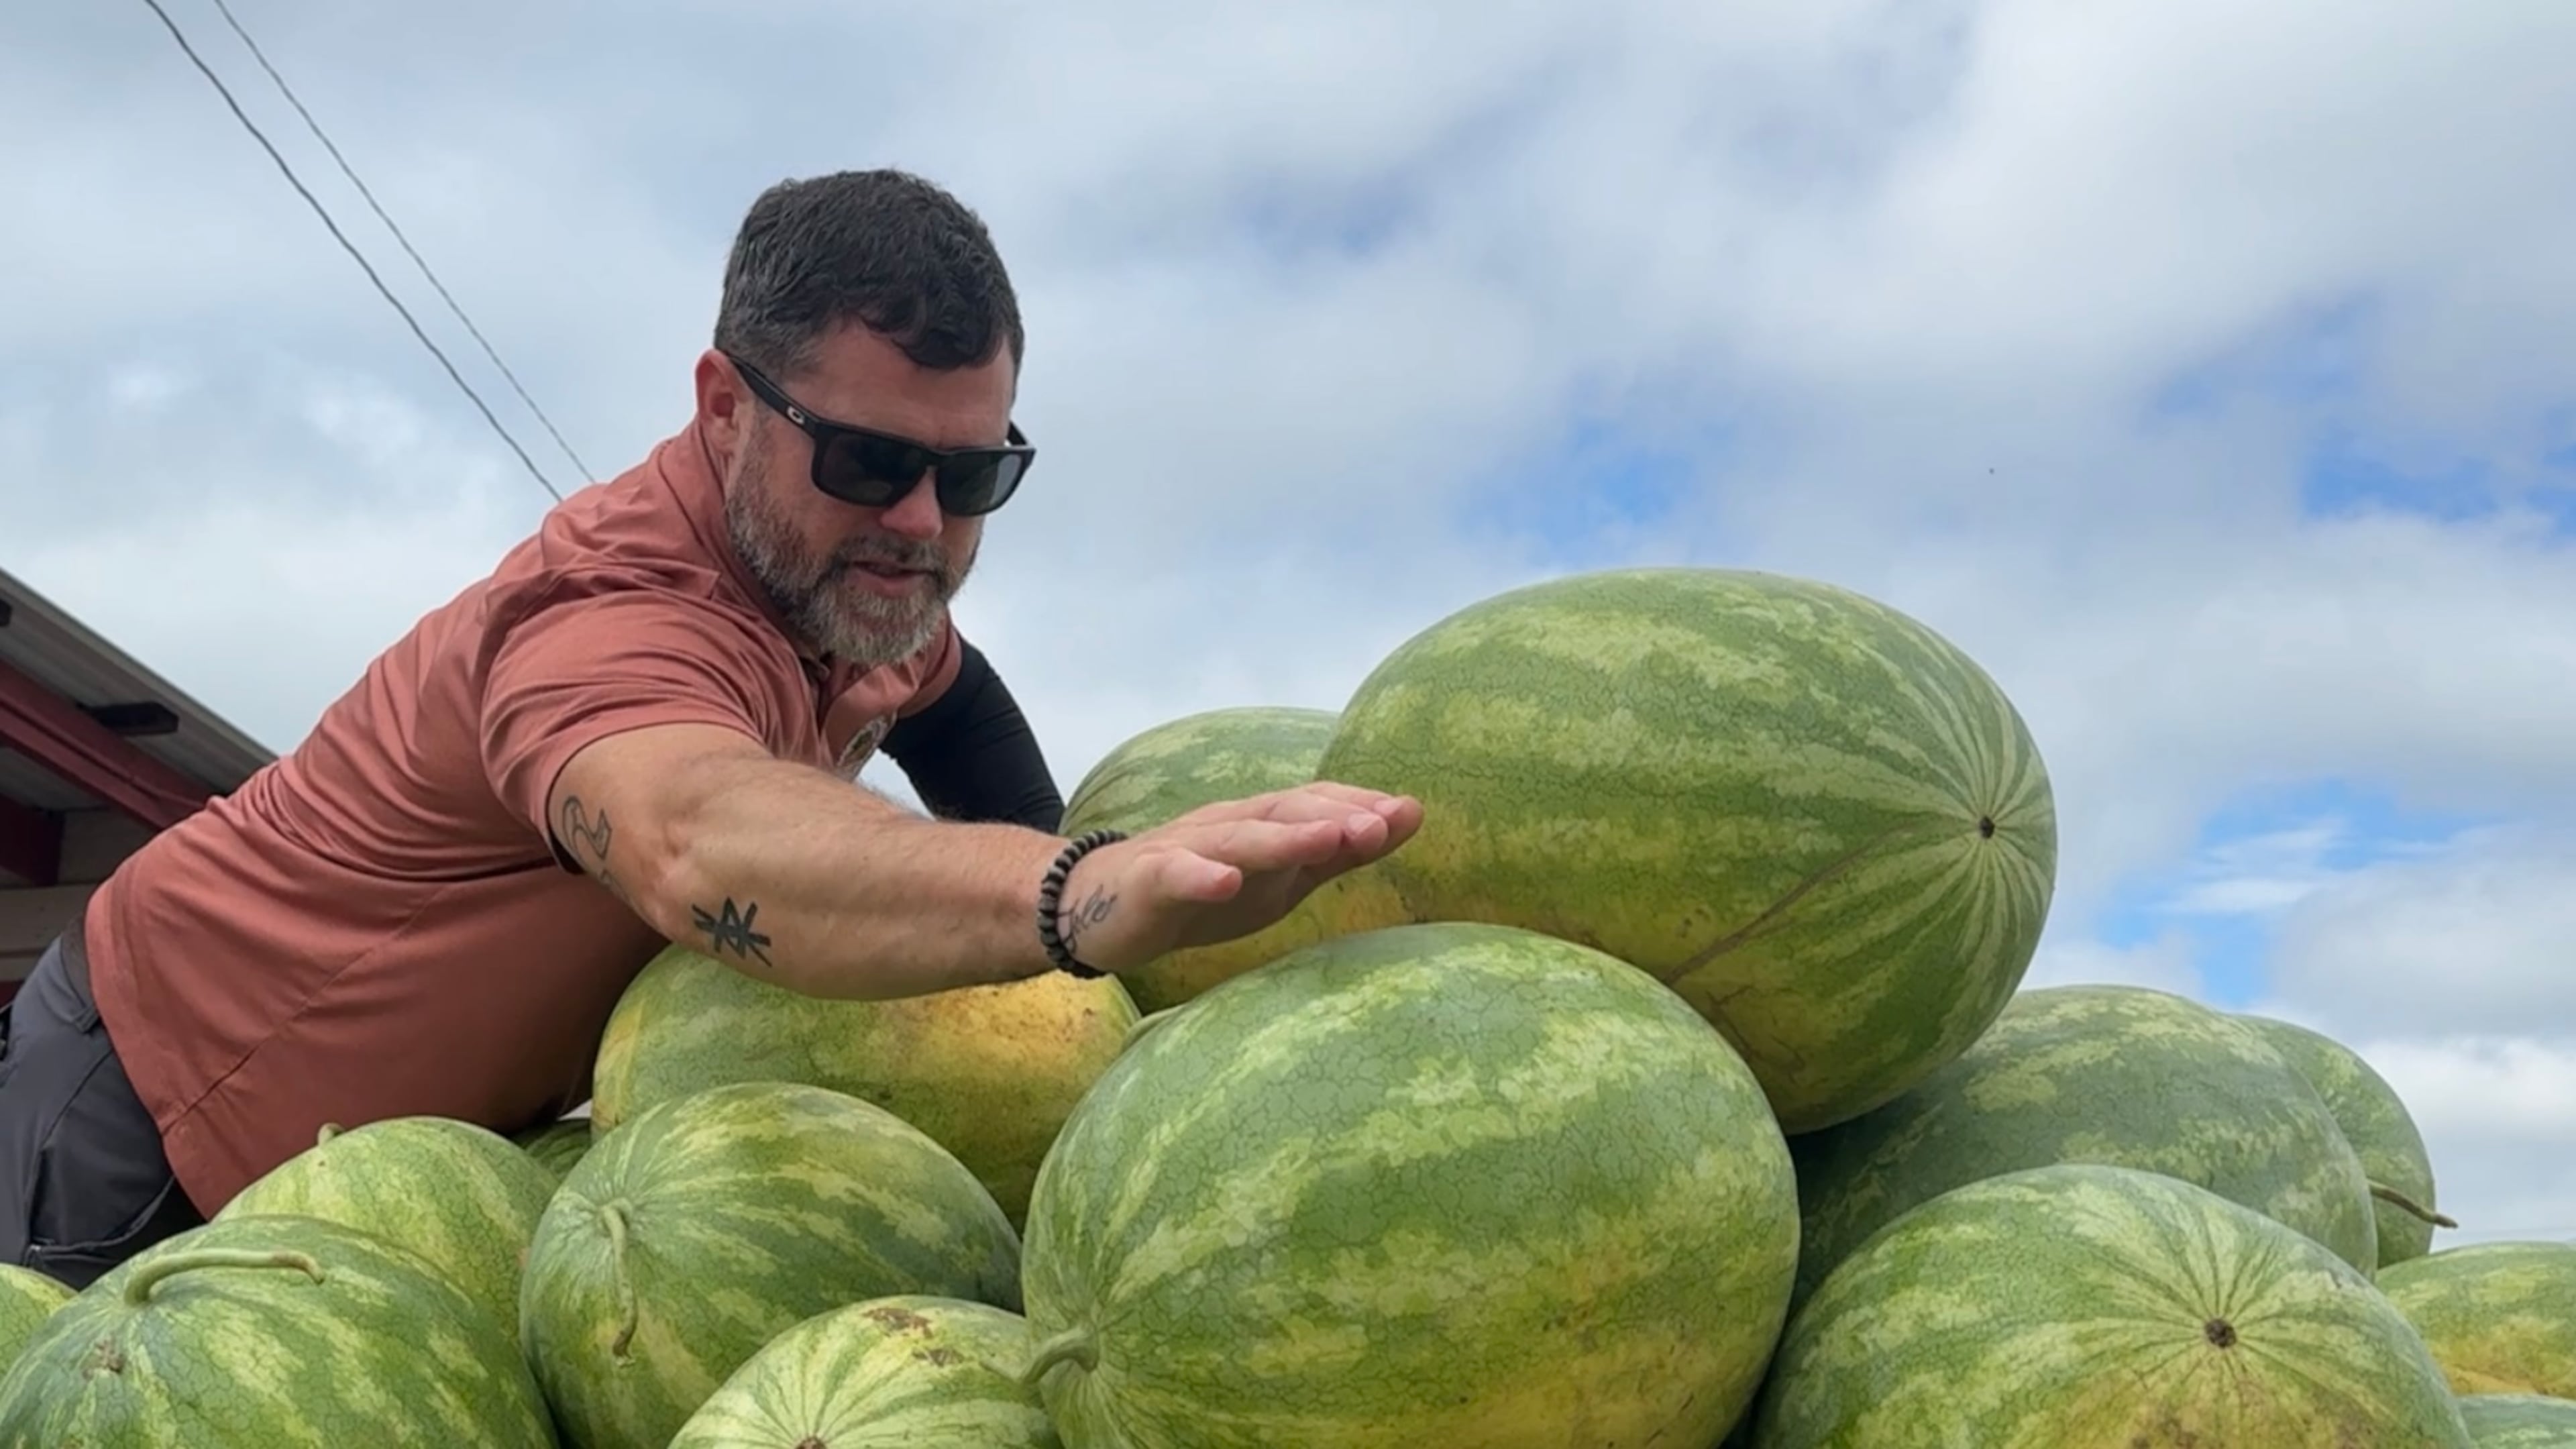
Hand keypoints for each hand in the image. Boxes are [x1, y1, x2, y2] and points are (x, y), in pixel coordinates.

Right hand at [1051, 781, 1422, 974]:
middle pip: (1283, 811)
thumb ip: (1338, 851)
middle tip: (1381, 823)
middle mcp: (1227, 824)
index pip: (1314, 804)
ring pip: (1238, 838)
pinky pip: (1174, 874)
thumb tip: (1408, 817)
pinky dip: (1200, 875)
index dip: (1358, 806)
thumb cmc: (1204, 889)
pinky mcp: (1147, 880)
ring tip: (1326, 839)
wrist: (1101, 907)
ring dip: (1284, 838)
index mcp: (1262, 823)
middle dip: (1333, 816)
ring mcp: (1186, 849)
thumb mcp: (1281, 877)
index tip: (1408, 813)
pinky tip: (1225, 882)